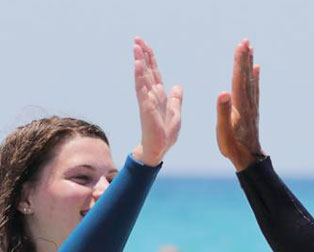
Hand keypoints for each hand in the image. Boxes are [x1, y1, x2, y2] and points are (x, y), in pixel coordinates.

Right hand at [131, 37, 182, 166]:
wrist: (158, 150)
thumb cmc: (165, 134)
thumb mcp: (175, 113)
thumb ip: (175, 100)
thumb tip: (177, 86)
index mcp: (159, 96)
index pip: (155, 73)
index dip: (151, 59)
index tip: (146, 46)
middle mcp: (151, 96)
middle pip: (147, 71)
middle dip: (143, 55)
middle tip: (137, 40)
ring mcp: (147, 101)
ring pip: (142, 77)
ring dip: (139, 62)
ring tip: (136, 48)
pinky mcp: (146, 107)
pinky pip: (142, 89)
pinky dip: (139, 76)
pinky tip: (137, 65)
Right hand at [216, 39, 265, 170]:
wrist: (249, 158)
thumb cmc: (233, 146)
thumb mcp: (224, 132)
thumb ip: (223, 112)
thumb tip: (223, 93)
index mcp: (239, 105)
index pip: (239, 79)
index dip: (239, 62)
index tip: (241, 46)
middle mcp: (248, 102)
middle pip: (246, 76)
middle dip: (245, 58)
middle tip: (246, 41)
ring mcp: (251, 106)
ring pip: (251, 80)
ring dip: (249, 64)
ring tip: (250, 50)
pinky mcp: (252, 110)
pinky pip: (254, 89)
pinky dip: (255, 77)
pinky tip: (256, 70)